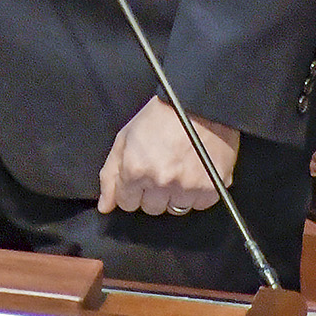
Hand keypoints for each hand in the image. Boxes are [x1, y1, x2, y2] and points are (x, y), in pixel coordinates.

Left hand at [97, 97, 238, 215]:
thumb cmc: (160, 116)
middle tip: (160, 169)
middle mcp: (161, 182)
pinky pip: (199, 205)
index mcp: (136, 169)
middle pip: (150, 208)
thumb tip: (104, 206)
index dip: (130, 190)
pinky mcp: (211, 190)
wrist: (199, 106)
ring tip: (179, 168)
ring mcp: (187, 188)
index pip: (126, 203)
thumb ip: (110, 173)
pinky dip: (196, 193)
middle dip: (152, 193)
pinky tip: (195, 171)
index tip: (139, 177)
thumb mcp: (125, 137)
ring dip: (175, 194)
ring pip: (175, 209)